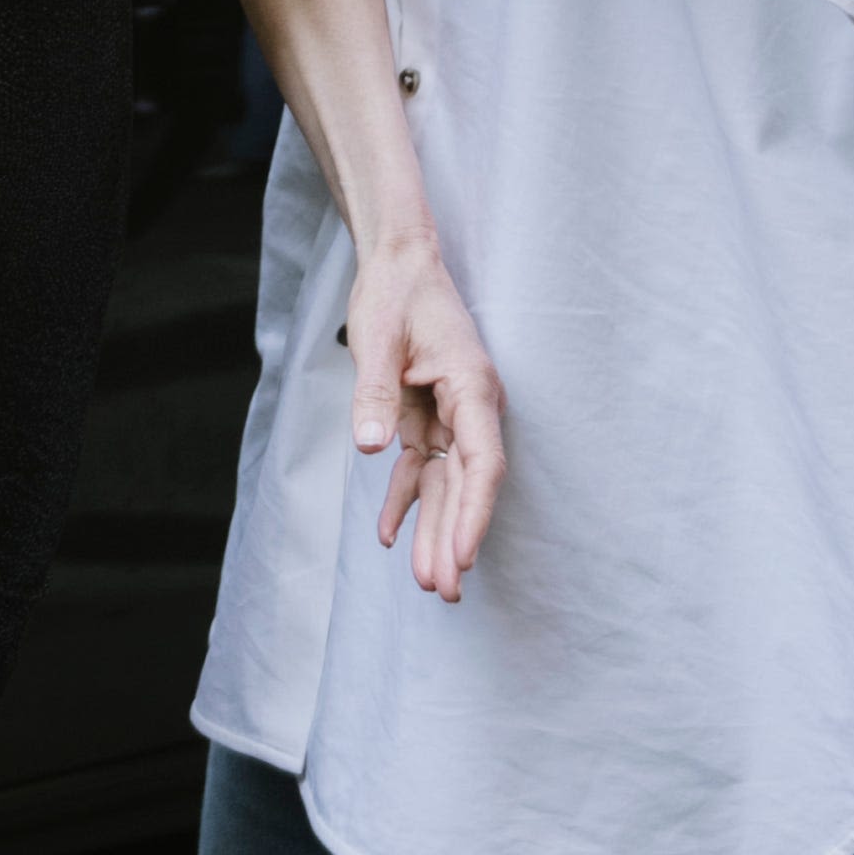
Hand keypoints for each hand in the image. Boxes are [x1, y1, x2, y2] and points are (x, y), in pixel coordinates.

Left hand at [345, 230, 504, 602]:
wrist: (398, 263)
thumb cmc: (396, 291)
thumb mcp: (379, 338)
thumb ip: (375, 392)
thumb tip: (371, 447)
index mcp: (471, 387)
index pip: (481, 464)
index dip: (474, 515)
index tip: (464, 557)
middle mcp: (470, 407)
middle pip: (466, 485)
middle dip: (454, 539)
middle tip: (443, 591)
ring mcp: (451, 415)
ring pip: (447, 484)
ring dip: (435, 531)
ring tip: (427, 583)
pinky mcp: (427, 416)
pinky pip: (421, 468)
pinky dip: (405, 500)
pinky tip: (388, 535)